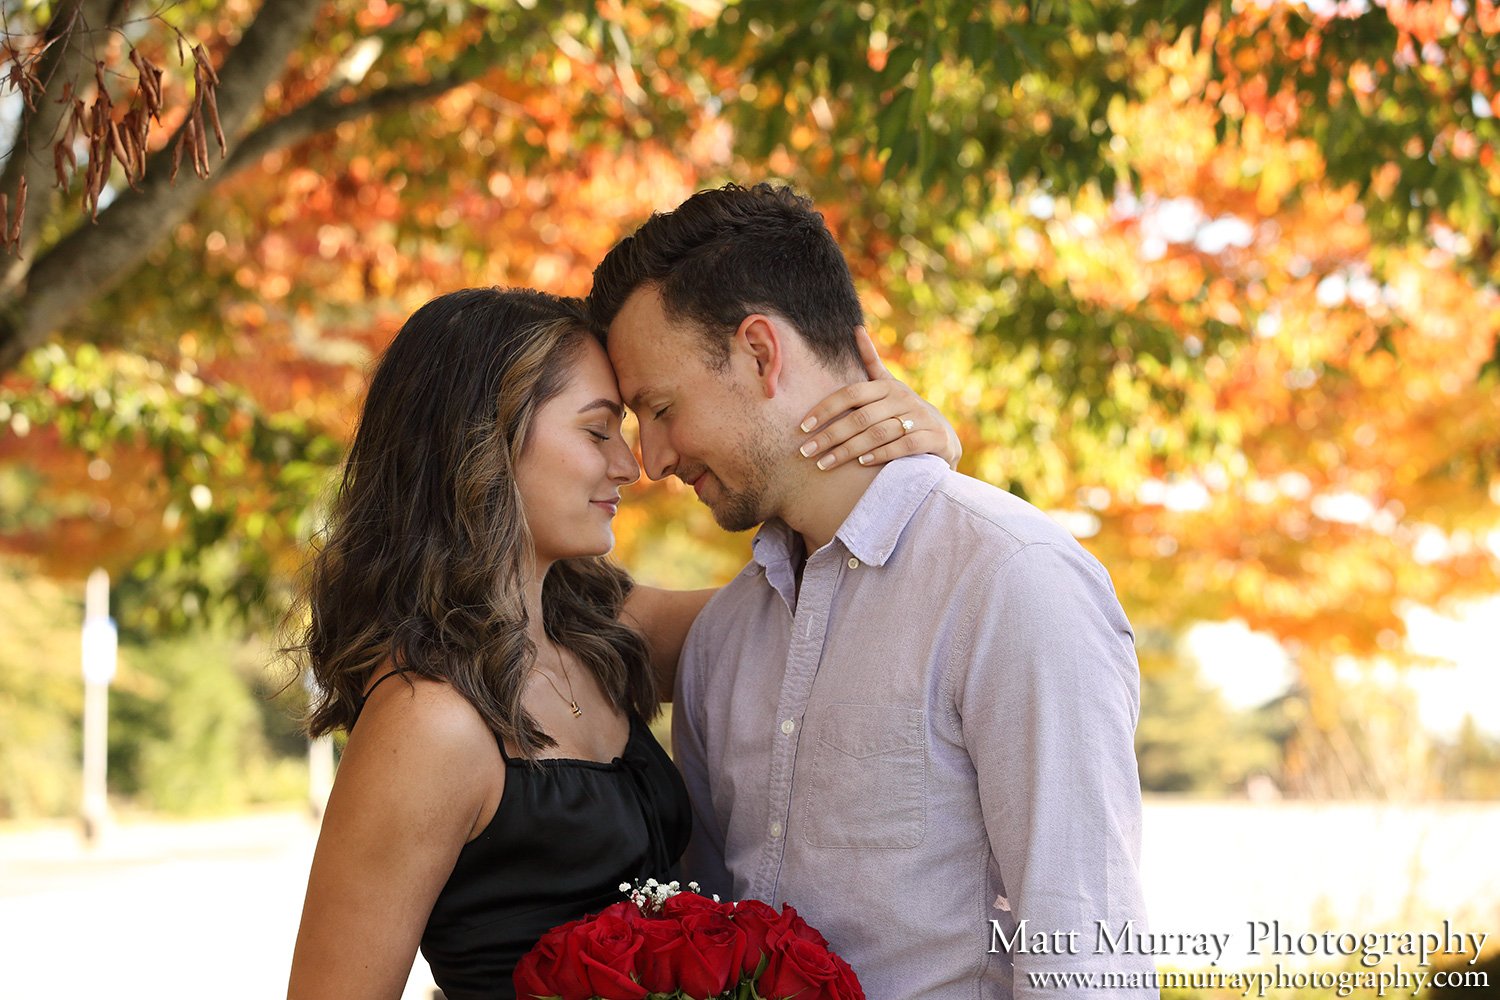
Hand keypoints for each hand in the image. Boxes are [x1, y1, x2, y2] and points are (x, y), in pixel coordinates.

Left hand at [797, 327, 962, 470]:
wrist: (943, 435)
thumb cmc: (905, 410)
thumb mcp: (889, 385)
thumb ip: (871, 362)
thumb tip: (856, 328)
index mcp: (887, 386)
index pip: (851, 394)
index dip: (826, 409)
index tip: (804, 426)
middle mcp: (903, 399)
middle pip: (861, 417)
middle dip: (830, 436)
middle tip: (806, 451)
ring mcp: (920, 418)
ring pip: (879, 433)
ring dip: (849, 450)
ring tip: (824, 463)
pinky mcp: (933, 437)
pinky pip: (904, 446)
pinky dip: (882, 453)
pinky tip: (862, 463)